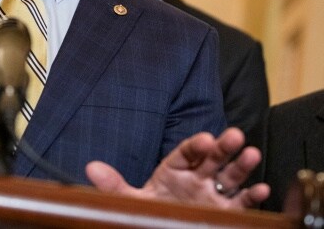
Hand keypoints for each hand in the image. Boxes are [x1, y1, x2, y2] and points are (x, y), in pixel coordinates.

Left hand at [86, 127, 269, 208]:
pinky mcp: (225, 213)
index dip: (195, 146)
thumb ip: (114, 185)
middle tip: (235, 135)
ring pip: (229, 177)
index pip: (185, 153)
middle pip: (211, 159)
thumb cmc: (151, 211)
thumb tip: (91, 168)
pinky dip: (252, 197)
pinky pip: (241, 203)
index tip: (204, 139)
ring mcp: (212, 195)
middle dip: (223, 147)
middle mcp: (196, 179)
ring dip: (241, 166)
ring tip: (252, 153)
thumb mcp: (131, 200)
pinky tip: (262, 188)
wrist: (168, 225)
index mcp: (173, 170)